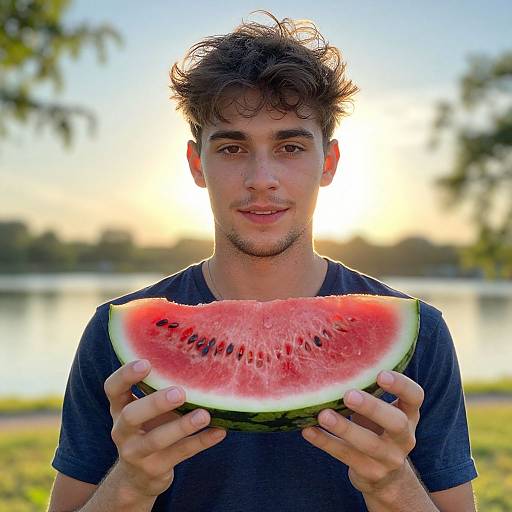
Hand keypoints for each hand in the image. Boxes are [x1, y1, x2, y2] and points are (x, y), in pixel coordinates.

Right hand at [104, 359, 225, 497]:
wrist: (137, 477)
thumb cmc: (148, 427)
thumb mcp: (145, 408)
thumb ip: (157, 387)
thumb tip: (194, 351)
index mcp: (119, 408)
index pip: (112, 389)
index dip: (126, 375)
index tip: (146, 363)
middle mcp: (122, 430)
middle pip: (132, 415)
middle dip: (155, 403)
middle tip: (180, 392)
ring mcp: (136, 453)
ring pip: (156, 440)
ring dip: (182, 426)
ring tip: (205, 415)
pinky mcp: (154, 470)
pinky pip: (180, 454)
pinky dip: (201, 441)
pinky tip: (220, 431)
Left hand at [302, 371, 423, 496]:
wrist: (387, 478)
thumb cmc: (378, 429)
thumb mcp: (382, 411)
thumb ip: (370, 390)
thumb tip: (335, 358)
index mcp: (409, 414)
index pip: (415, 397)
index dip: (401, 385)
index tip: (381, 374)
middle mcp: (404, 437)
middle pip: (395, 422)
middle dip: (372, 408)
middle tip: (349, 395)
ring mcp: (389, 458)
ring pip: (369, 444)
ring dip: (344, 428)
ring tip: (322, 415)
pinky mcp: (370, 473)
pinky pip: (346, 456)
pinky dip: (325, 442)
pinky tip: (308, 430)